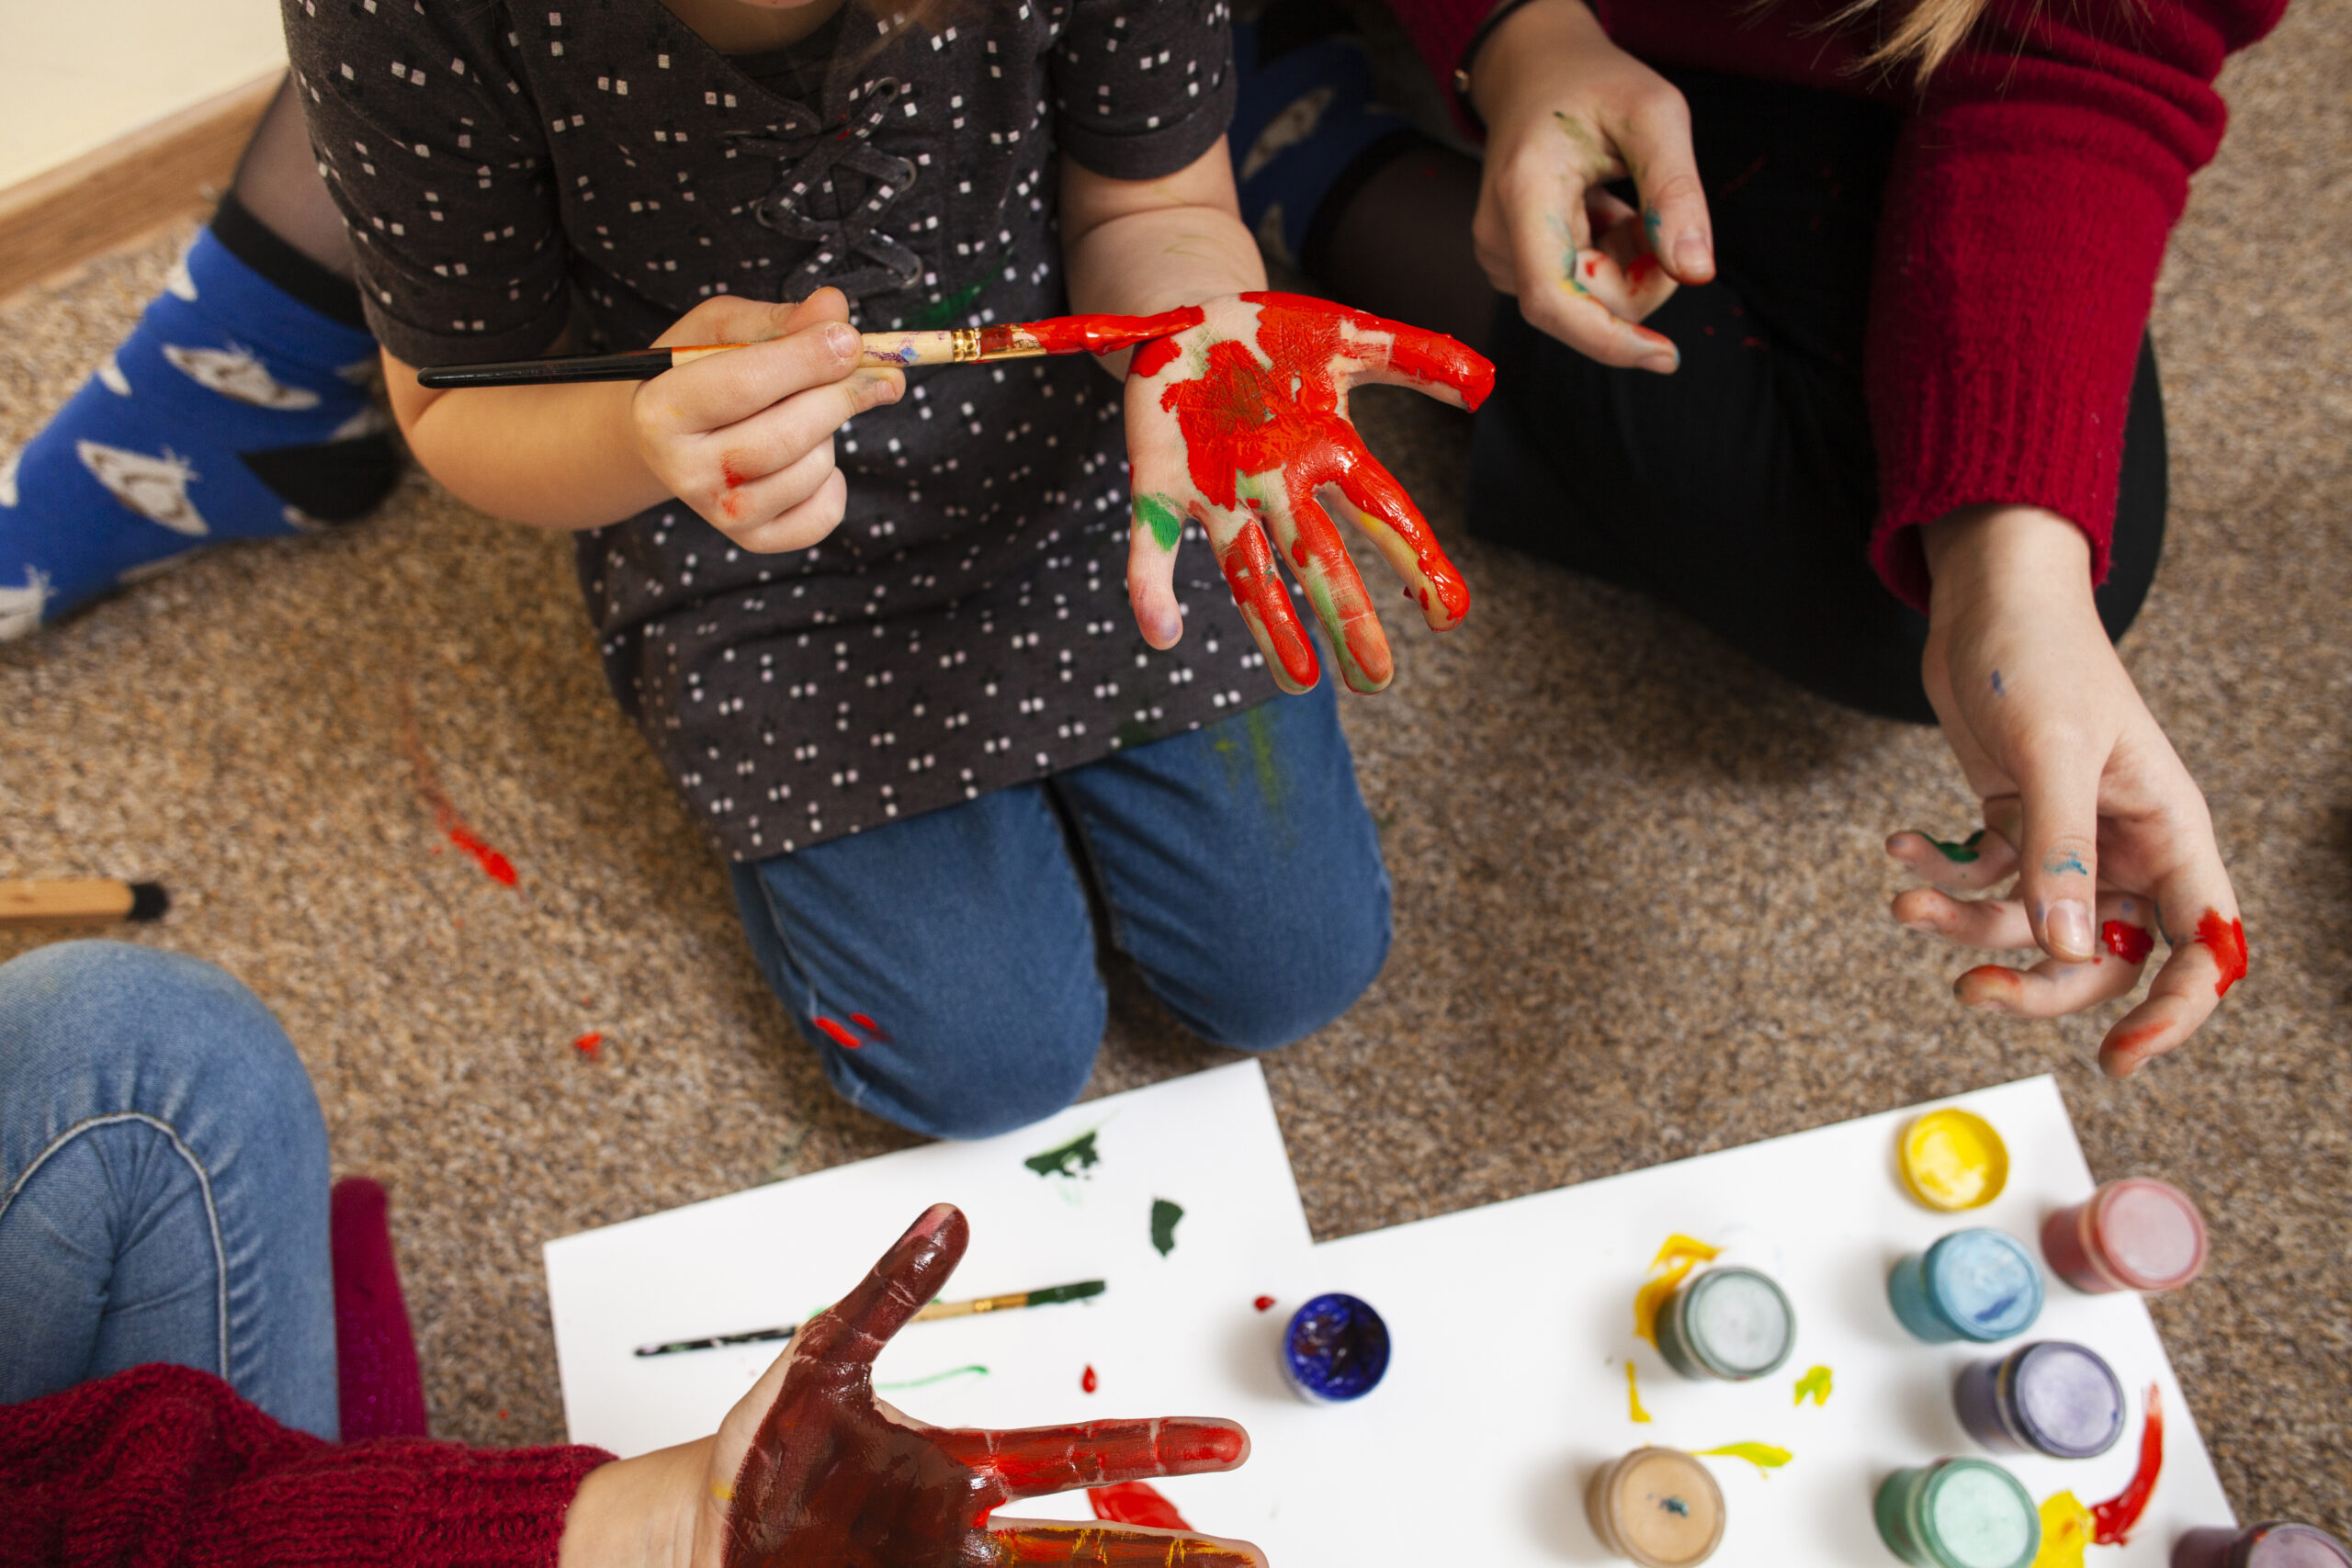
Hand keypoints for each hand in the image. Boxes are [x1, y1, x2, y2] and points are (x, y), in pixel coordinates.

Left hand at [559, 1204, 1264, 1567]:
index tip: (1235, 1445)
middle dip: (1175, 1558)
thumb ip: (886, 1297)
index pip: (1081, 1453)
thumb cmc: (763, 1450)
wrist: (693, 1535)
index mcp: (964, 1466)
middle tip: (1256, 1557)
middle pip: (1094, 1547)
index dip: (1159, 1447)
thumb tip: (948, 1215)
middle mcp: (967, 1533)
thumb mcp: (819, 1363)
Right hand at [630, 287, 903, 551]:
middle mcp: (682, 471)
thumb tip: (835, 308)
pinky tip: (812, 459)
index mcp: (662, 410)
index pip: (744, 385)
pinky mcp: (752, 539)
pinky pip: (822, 516)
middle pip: (786, 435)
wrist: (672, 438)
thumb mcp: (723, 330)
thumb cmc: (702, 370)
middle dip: (839, 396)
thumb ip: (778, 319)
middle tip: (871, 370)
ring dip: (830, 434)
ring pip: (811, 471)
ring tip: (806, 414)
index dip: (806, 359)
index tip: (850, 339)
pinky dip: (834, 484)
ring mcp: (718, 513)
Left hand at [1123, 292, 1492, 693]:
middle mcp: (1275, 486)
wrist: (1189, 324)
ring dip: (1269, 626)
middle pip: (1319, 557)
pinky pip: (1154, 540)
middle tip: (1376, 679)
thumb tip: (1488, 383)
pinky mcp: (1160, 486)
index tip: (1449, 616)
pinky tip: (1161, 635)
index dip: (1416, 560)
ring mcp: (1217, 492)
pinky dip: (1151, 586)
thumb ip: (1414, 356)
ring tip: (1298, 683)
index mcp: (1325, 452)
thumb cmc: (1272, 339)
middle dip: (1348, 617)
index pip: (1381, 514)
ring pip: (1248, 568)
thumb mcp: (1347, 337)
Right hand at [1464, 0, 1707, 370]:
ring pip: (1585, 301)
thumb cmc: (1594, 84)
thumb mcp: (1653, 114)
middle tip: (1657, 215)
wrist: (1535, 72)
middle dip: (1640, 277)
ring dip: (1625, 263)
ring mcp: (1499, 254)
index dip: (1608, 339)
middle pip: (1584, 304)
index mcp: (1524, 193)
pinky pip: (1576, 289)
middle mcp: (1499, 236)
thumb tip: (1698, 272)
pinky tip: (1601, 211)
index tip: (1666, 355)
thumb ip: (1676, 191)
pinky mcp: (1510, 264)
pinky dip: (1608, 260)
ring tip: (1620, 201)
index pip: (1553, 298)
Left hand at [1885, 507, 2245, 1074]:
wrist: (1985, 598)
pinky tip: (1902, 845)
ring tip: (1907, 900)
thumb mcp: (2053, 753)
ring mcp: (2067, 839)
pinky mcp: (2012, 824)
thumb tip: (2072, 949)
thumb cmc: (2040, 656)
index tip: (2122, 1058)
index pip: (2202, 944)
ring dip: (1966, 925)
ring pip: (2030, 928)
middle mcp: (2125, 845)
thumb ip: (2059, 852)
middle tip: (1968, 990)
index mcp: (2169, 830)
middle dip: (2036, 984)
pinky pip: (1983, 883)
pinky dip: (1941, 877)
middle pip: (2103, 957)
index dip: (2175, 1011)